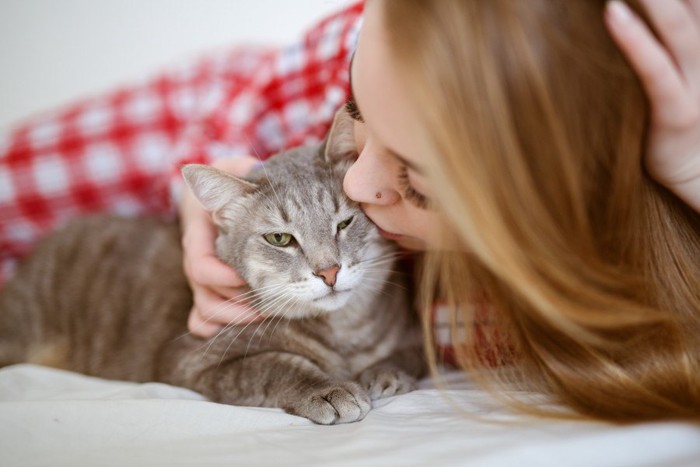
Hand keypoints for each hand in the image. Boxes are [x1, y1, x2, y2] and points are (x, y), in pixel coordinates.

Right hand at [180, 155, 262, 337]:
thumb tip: (255, 168)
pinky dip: (210, 325)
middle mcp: (198, 251)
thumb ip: (245, 169)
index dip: (222, 276)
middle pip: (204, 289)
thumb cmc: (233, 178)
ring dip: (231, 315)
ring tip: (261, 315)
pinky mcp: (210, 284)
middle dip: (234, 300)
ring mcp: (203, 271)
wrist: (216, 191)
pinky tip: (227, 329)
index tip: (246, 280)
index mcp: (200, 227)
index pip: (200, 261)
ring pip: (205, 304)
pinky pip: (201, 313)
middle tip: (267, 303)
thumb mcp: (237, 169)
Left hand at [605, 0, 699, 211]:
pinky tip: (612, 12)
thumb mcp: (677, 70)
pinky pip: (655, 71)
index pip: (691, 1)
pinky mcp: (676, 112)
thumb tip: (621, 8)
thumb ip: (665, 36)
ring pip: (676, 22)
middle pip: (688, 1)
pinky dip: (634, 40)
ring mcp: (698, 80)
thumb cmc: (684, 120)